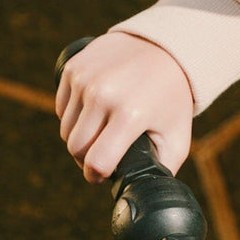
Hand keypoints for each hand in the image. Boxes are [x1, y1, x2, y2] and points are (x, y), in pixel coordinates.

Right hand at [56, 32, 193, 181]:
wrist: (165, 47)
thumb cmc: (172, 97)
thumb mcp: (177, 135)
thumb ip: (162, 168)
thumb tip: (144, 192)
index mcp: (130, 114)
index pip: (96, 162)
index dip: (96, 176)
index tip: (102, 176)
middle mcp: (104, 95)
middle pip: (76, 148)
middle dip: (87, 159)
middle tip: (103, 155)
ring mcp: (85, 79)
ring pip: (66, 129)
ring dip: (80, 137)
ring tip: (101, 132)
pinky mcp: (73, 68)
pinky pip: (61, 107)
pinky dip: (73, 116)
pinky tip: (93, 112)